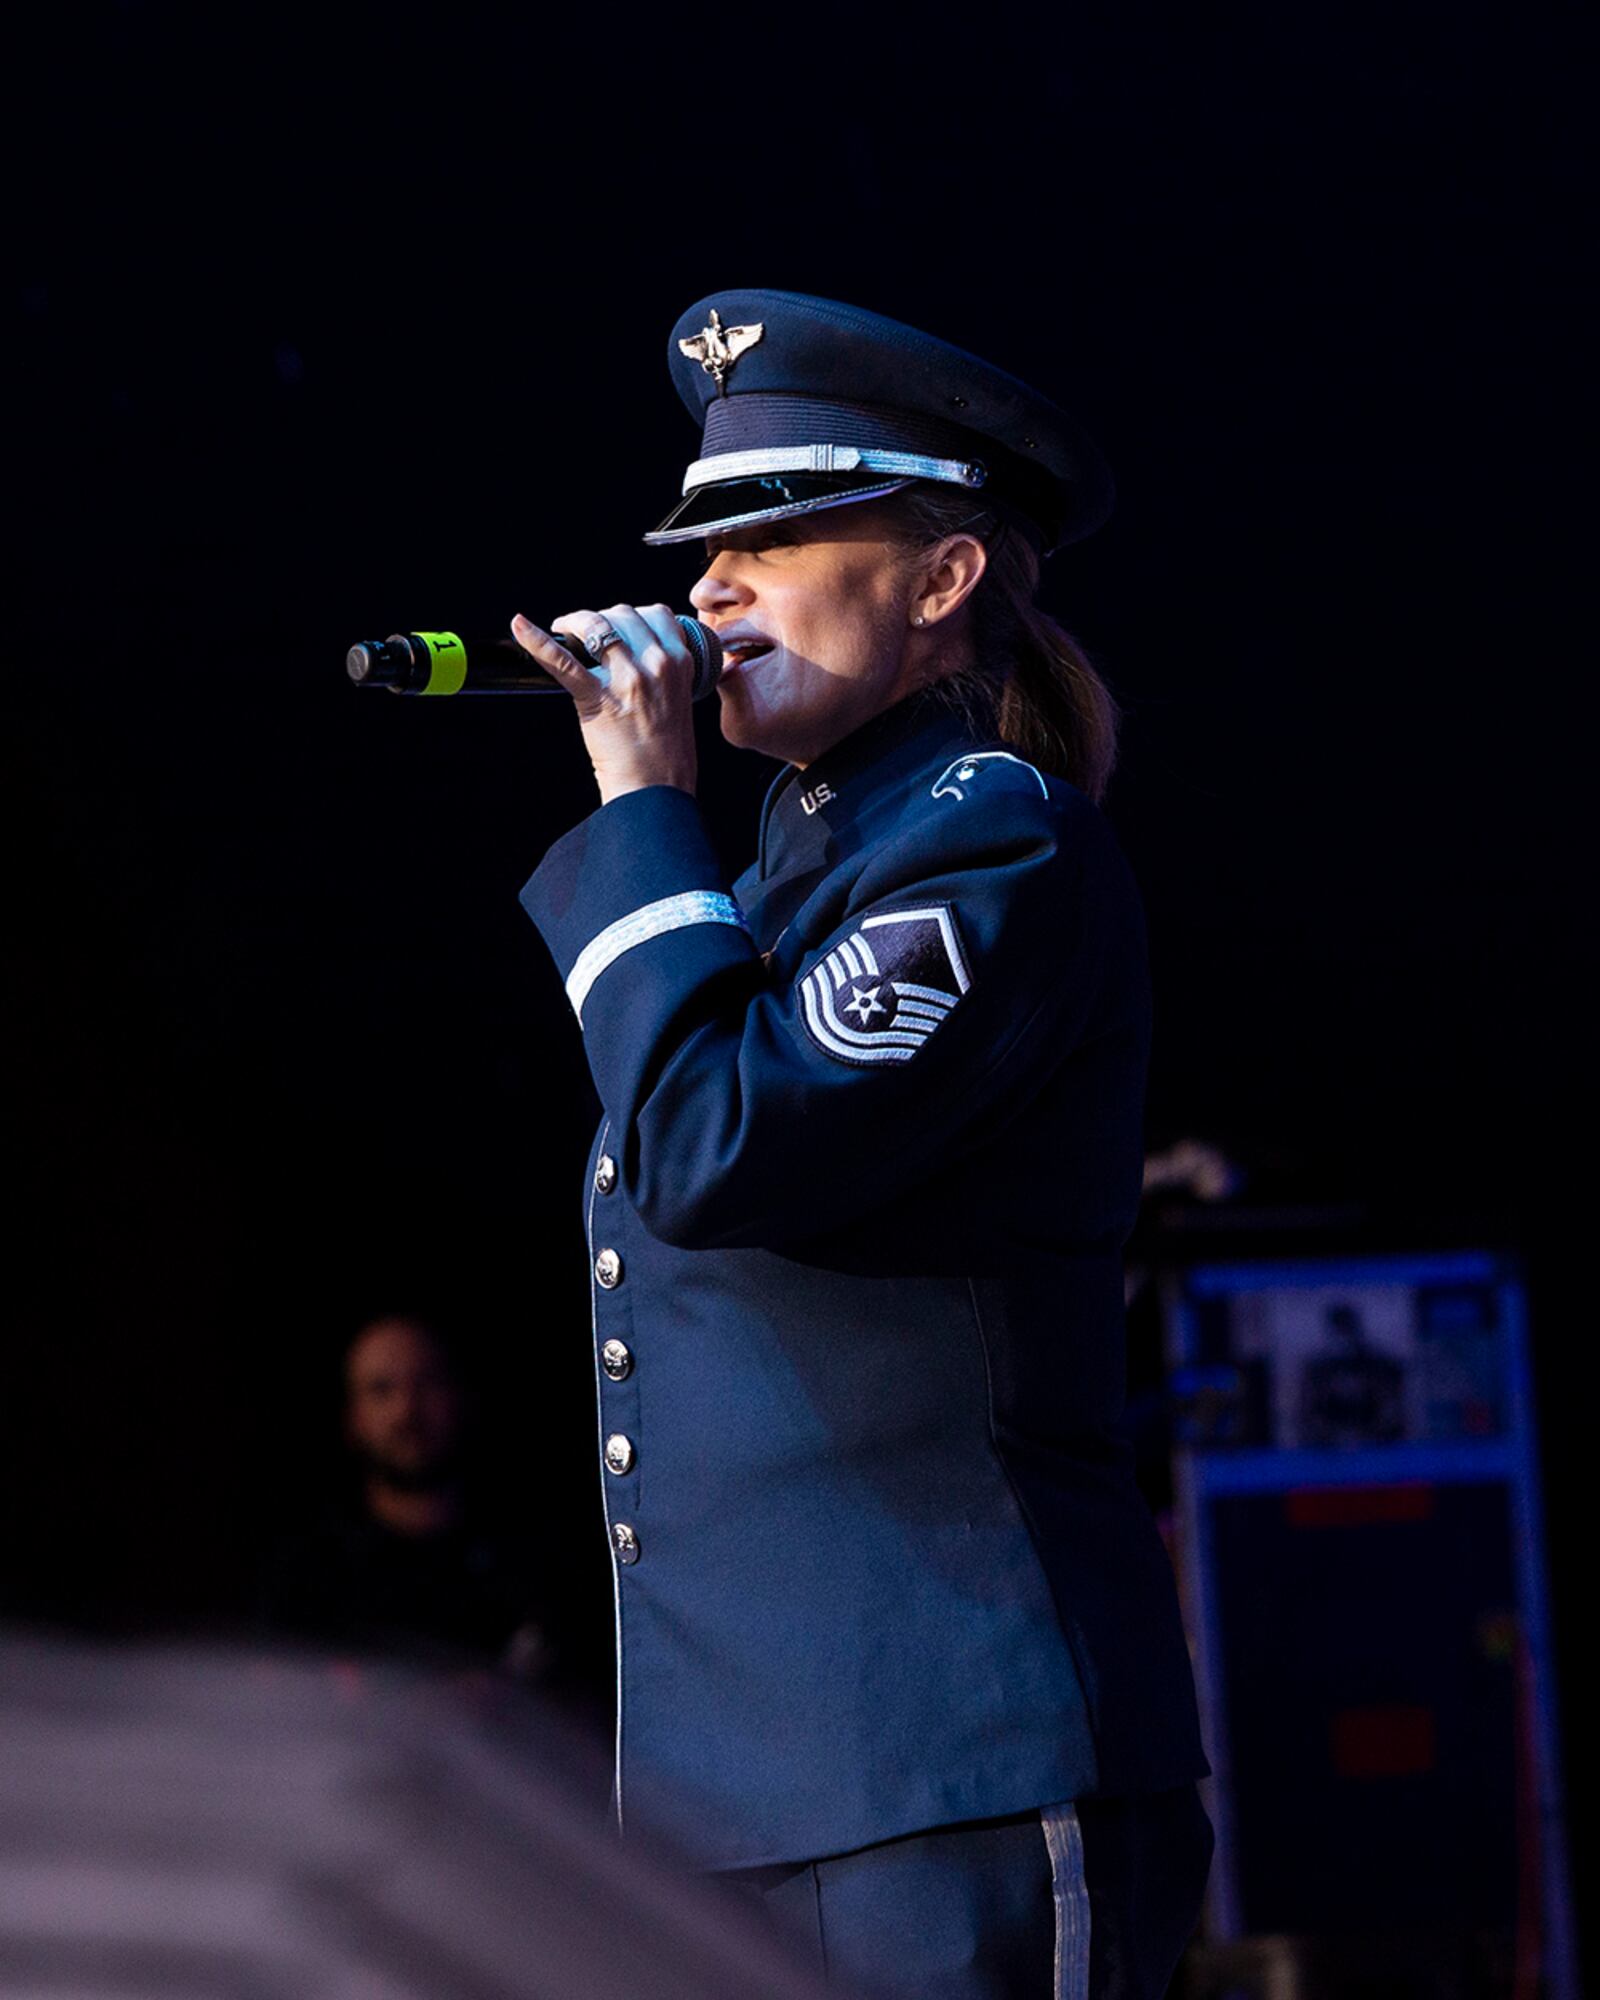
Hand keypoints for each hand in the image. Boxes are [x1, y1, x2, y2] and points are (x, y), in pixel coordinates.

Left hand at [511, 603, 697, 806]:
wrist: (655, 789)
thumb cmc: (668, 752)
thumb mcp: (679, 699)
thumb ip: (664, 671)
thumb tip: (634, 650)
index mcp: (682, 662)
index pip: (656, 614)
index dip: (634, 618)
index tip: (620, 627)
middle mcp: (657, 664)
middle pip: (624, 614)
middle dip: (604, 619)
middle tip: (589, 635)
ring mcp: (627, 680)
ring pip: (596, 625)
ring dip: (577, 623)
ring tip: (564, 631)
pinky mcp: (596, 698)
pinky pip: (561, 662)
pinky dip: (535, 640)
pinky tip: (518, 626)